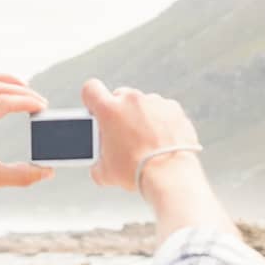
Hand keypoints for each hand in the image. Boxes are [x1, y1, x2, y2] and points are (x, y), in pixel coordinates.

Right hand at [81, 78, 198, 191]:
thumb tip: (98, 165)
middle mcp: (131, 100)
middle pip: (120, 96)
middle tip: (123, 134)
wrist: (170, 175)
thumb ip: (97, 162)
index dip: (92, 99)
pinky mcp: (174, 108)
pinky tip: (162, 140)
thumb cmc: (136, 172)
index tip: (97, 110)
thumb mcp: (105, 173)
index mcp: (109, 110)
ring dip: (142, 117)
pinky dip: (162, 122)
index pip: (91, 89)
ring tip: (146, 141)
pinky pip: (164, 110)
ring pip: (143, 104)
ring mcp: (154, 101)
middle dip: (119, 112)